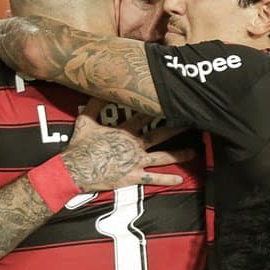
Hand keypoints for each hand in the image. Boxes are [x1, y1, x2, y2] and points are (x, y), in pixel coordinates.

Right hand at [61, 98, 190, 190]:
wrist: (76, 169)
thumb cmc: (80, 147)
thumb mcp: (85, 122)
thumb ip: (93, 105)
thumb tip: (97, 89)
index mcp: (124, 131)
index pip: (144, 116)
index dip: (157, 109)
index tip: (169, 102)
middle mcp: (134, 145)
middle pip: (159, 135)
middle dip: (176, 129)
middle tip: (191, 123)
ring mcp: (135, 161)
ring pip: (162, 156)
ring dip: (178, 154)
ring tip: (192, 152)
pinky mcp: (133, 176)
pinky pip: (153, 178)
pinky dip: (167, 179)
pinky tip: (179, 180)